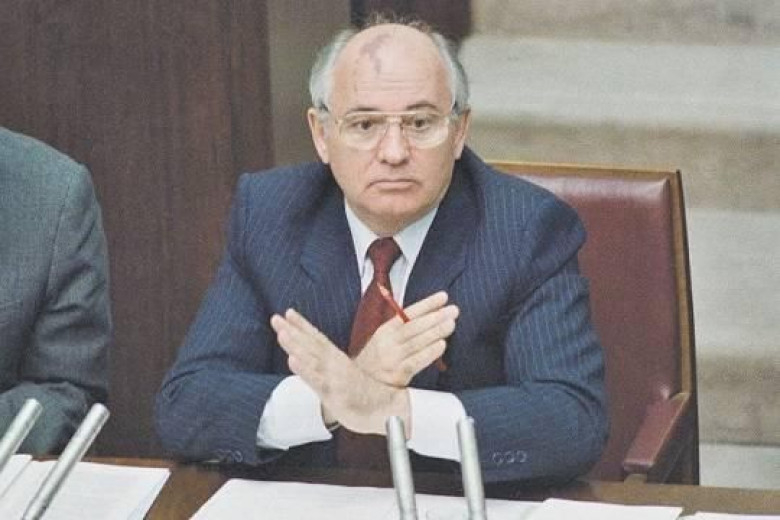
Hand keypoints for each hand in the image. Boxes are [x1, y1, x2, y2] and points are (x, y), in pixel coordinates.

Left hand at [270, 309, 409, 434]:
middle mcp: (335, 364)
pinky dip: (304, 369)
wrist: (388, 409)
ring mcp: (334, 377)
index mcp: (338, 359)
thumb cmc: (367, 395)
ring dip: (295, 344)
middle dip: (292, 330)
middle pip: (311, 344)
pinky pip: (316, 380)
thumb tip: (315, 361)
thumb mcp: (346, 376)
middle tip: (276, 318)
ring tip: (282, 332)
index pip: (318, 338)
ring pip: (311, 358)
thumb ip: (330, 368)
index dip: (303, 325)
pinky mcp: (335, 393)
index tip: (288, 313)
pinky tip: (292, 360)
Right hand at [355, 291, 458, 386]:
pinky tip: (441, 345)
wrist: (361, 386)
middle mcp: (387, 343)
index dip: (426, 304)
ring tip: (451, 324)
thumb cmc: (379, 361)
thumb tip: (434, 315)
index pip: (407, 313)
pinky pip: (415, 361)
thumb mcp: (385, 340)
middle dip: (435, 317)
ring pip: (416, 342)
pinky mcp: (397, 375)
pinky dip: (429, 353)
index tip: (442, 297)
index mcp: (385, 331)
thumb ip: (404, 328)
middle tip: (453, 310)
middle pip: (413, 327)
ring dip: (436, 332)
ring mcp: (392, 359)